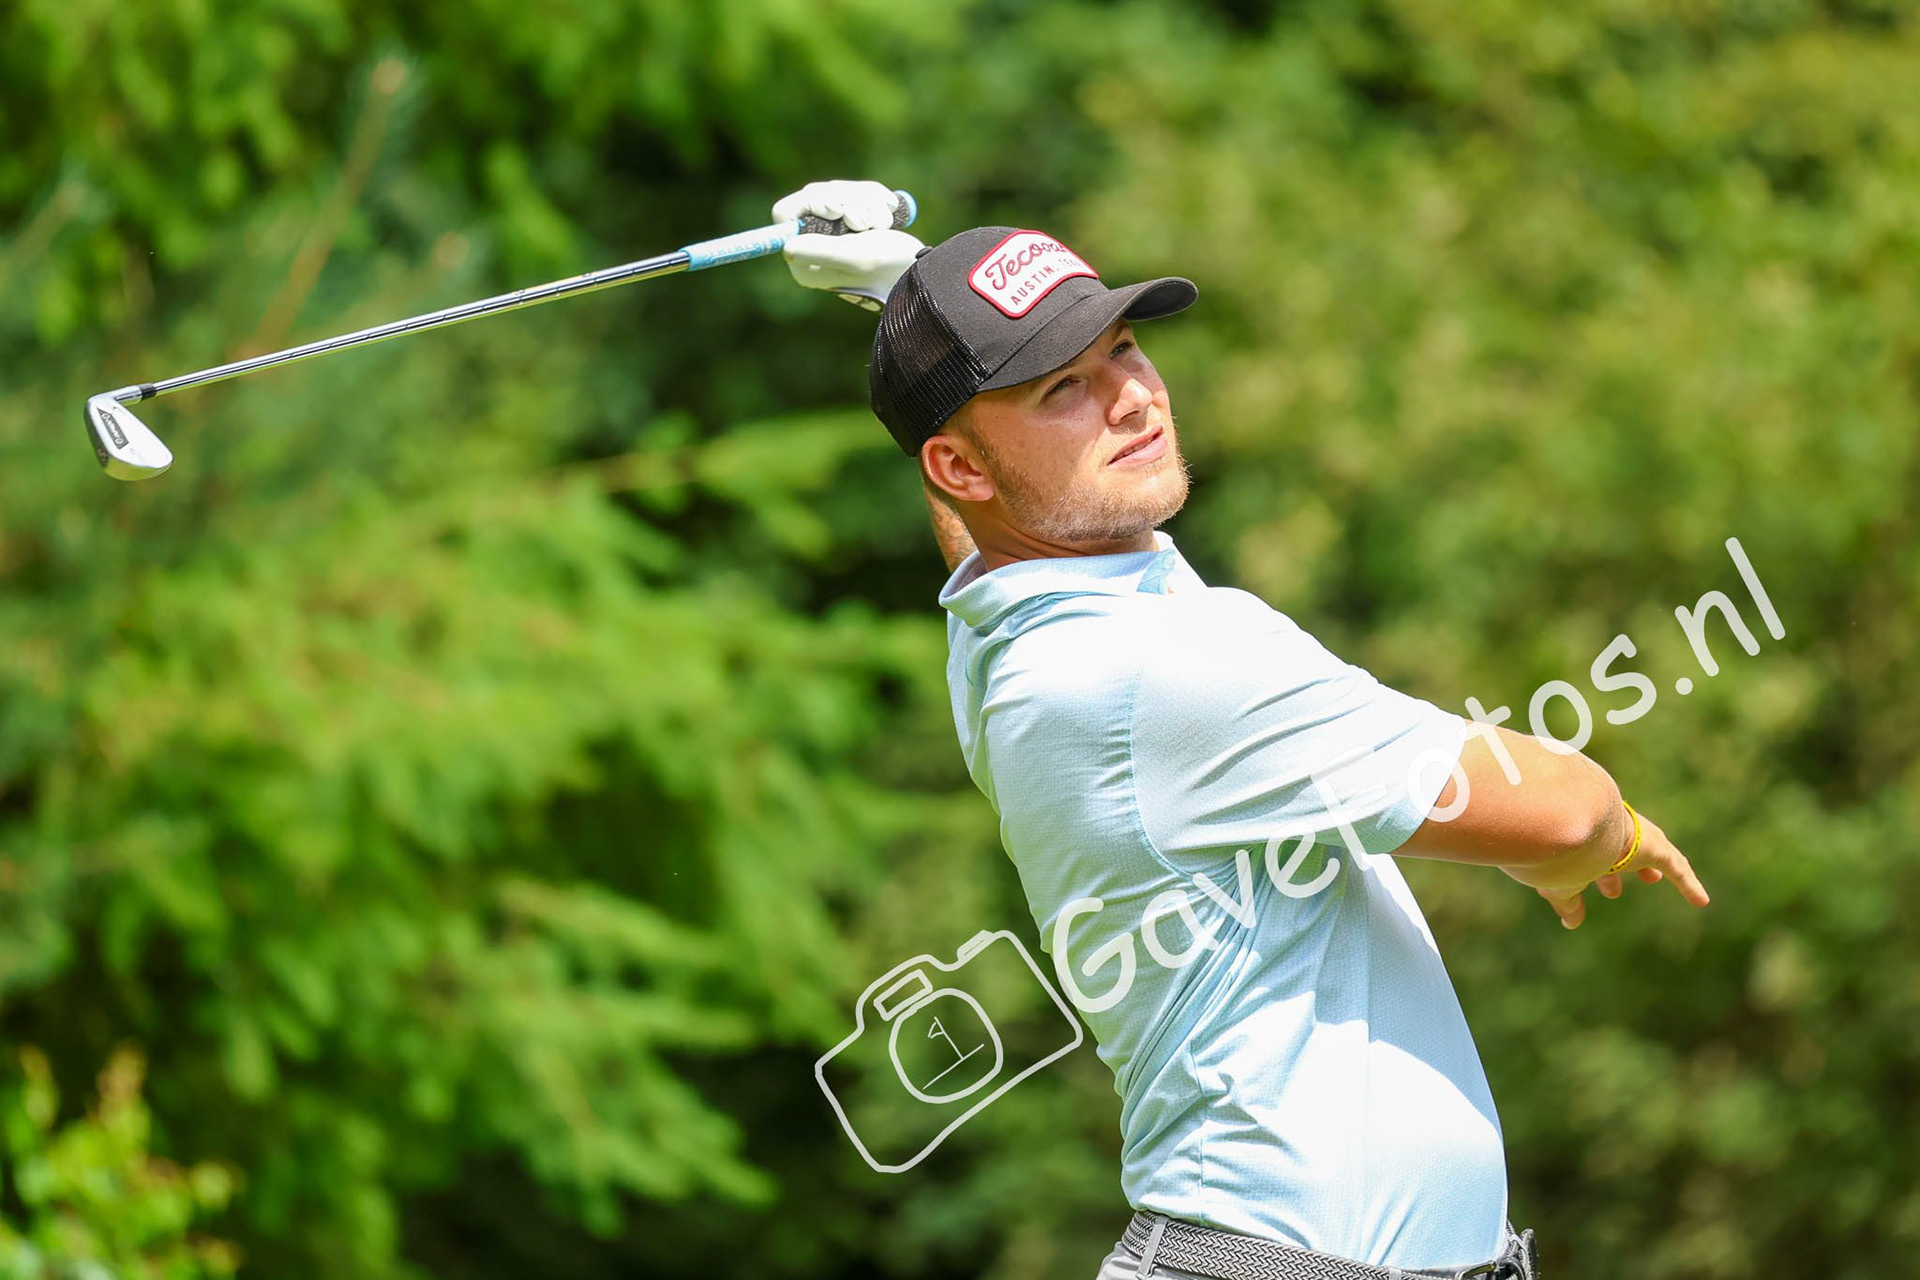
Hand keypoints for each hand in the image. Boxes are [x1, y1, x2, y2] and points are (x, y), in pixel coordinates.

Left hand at [773, 180, 923, 310]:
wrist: (923, 271)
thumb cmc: (891, 269)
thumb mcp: (857, 257)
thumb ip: (821, 250)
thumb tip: (785, 247)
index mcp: (805, 263)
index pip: (786, 213)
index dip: (812, 202)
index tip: (839, 209)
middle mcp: (812, 249)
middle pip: (812, 196)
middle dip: (846, 201)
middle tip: (869, 223)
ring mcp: (830, 235)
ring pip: (835, 192)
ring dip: (864, 200)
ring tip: (884, 223)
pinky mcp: (849, 224)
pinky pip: (852, 193)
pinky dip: (873, 197)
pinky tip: (890, 211)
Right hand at [1510, 805, 1710, 929]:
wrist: (1577, 825)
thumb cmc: (1562, 857)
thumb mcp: (1560, 885)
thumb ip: (1567, 903)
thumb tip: (1571, 922)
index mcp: (1582, 840)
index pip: (1590, 856)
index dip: (1593, 873)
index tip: (1597, 888)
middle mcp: (1609, 833)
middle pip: (1615, 852)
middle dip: (1615, 868)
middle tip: (1613, 889)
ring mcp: (1635, 838)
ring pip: (1645, 854)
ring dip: (1646, 868)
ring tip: (1652, 879)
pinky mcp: (1657, 848)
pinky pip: (1676, 867)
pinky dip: (1687, 884)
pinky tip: (1700, 902)